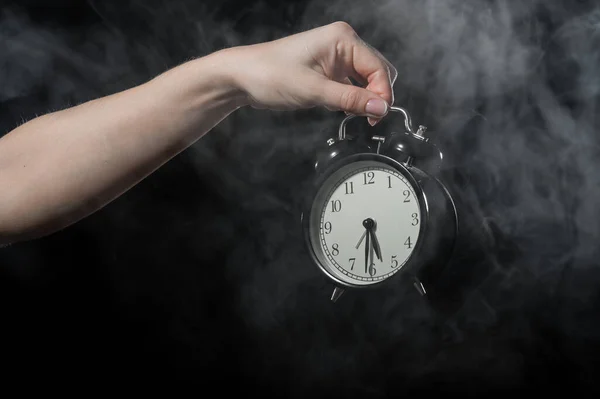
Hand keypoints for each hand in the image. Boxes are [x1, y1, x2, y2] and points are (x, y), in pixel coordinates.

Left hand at [225, 21, 397, 125]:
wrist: (241, 78)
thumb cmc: (270, 74)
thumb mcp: (313, 90)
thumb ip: (350, 100)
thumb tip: (380, 108)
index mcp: (342, 39)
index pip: (378, 67)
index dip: (382, 93)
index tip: (378, 116)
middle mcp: (342, 43)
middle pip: (376, 72)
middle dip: (376, 96)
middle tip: (369, 119)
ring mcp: (335, 57)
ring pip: (365, 80)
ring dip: (365, 99)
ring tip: (356, 116)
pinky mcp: (328, 70)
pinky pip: (351, 85)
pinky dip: (353, 99)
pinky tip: (344, 110)